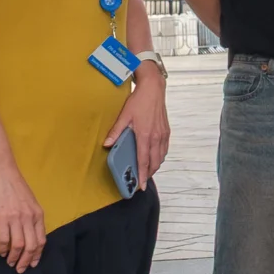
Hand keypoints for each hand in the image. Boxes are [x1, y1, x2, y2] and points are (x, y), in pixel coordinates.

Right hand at [0, 160, 47, 271]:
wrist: (2, 171)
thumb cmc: (15, 185)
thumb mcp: (30, 201)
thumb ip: (32, 216)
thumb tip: (30, 233)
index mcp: (38, 214)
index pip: (41, 240)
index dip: (37, 254)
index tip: (33, 263)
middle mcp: (29, 218)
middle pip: (31, 246)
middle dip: (27, 261)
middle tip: (21, 269)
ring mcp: (16, 218)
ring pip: (19, 246)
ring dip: (15, 258)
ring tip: (11, 263)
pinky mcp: (1, 217)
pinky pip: (4, 239)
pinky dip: (3, 249)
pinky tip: (1, 252)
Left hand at [106, 65, 170, 189]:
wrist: (154, 89)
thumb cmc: (139, 100)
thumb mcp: (124, 115)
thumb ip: (116, 131)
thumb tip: (106, 144)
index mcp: (145, 135)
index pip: (144, 160)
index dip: (142, 174)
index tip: (141, 185)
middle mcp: (156, 137)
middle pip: (154, 162)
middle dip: (149, 173)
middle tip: (142, 180)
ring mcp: (163, 134)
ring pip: (161, 157)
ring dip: (155, 165)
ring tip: (147, 171)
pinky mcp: (166, 131)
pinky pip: (165, 149)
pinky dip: (160, 156)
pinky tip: (155, 157)